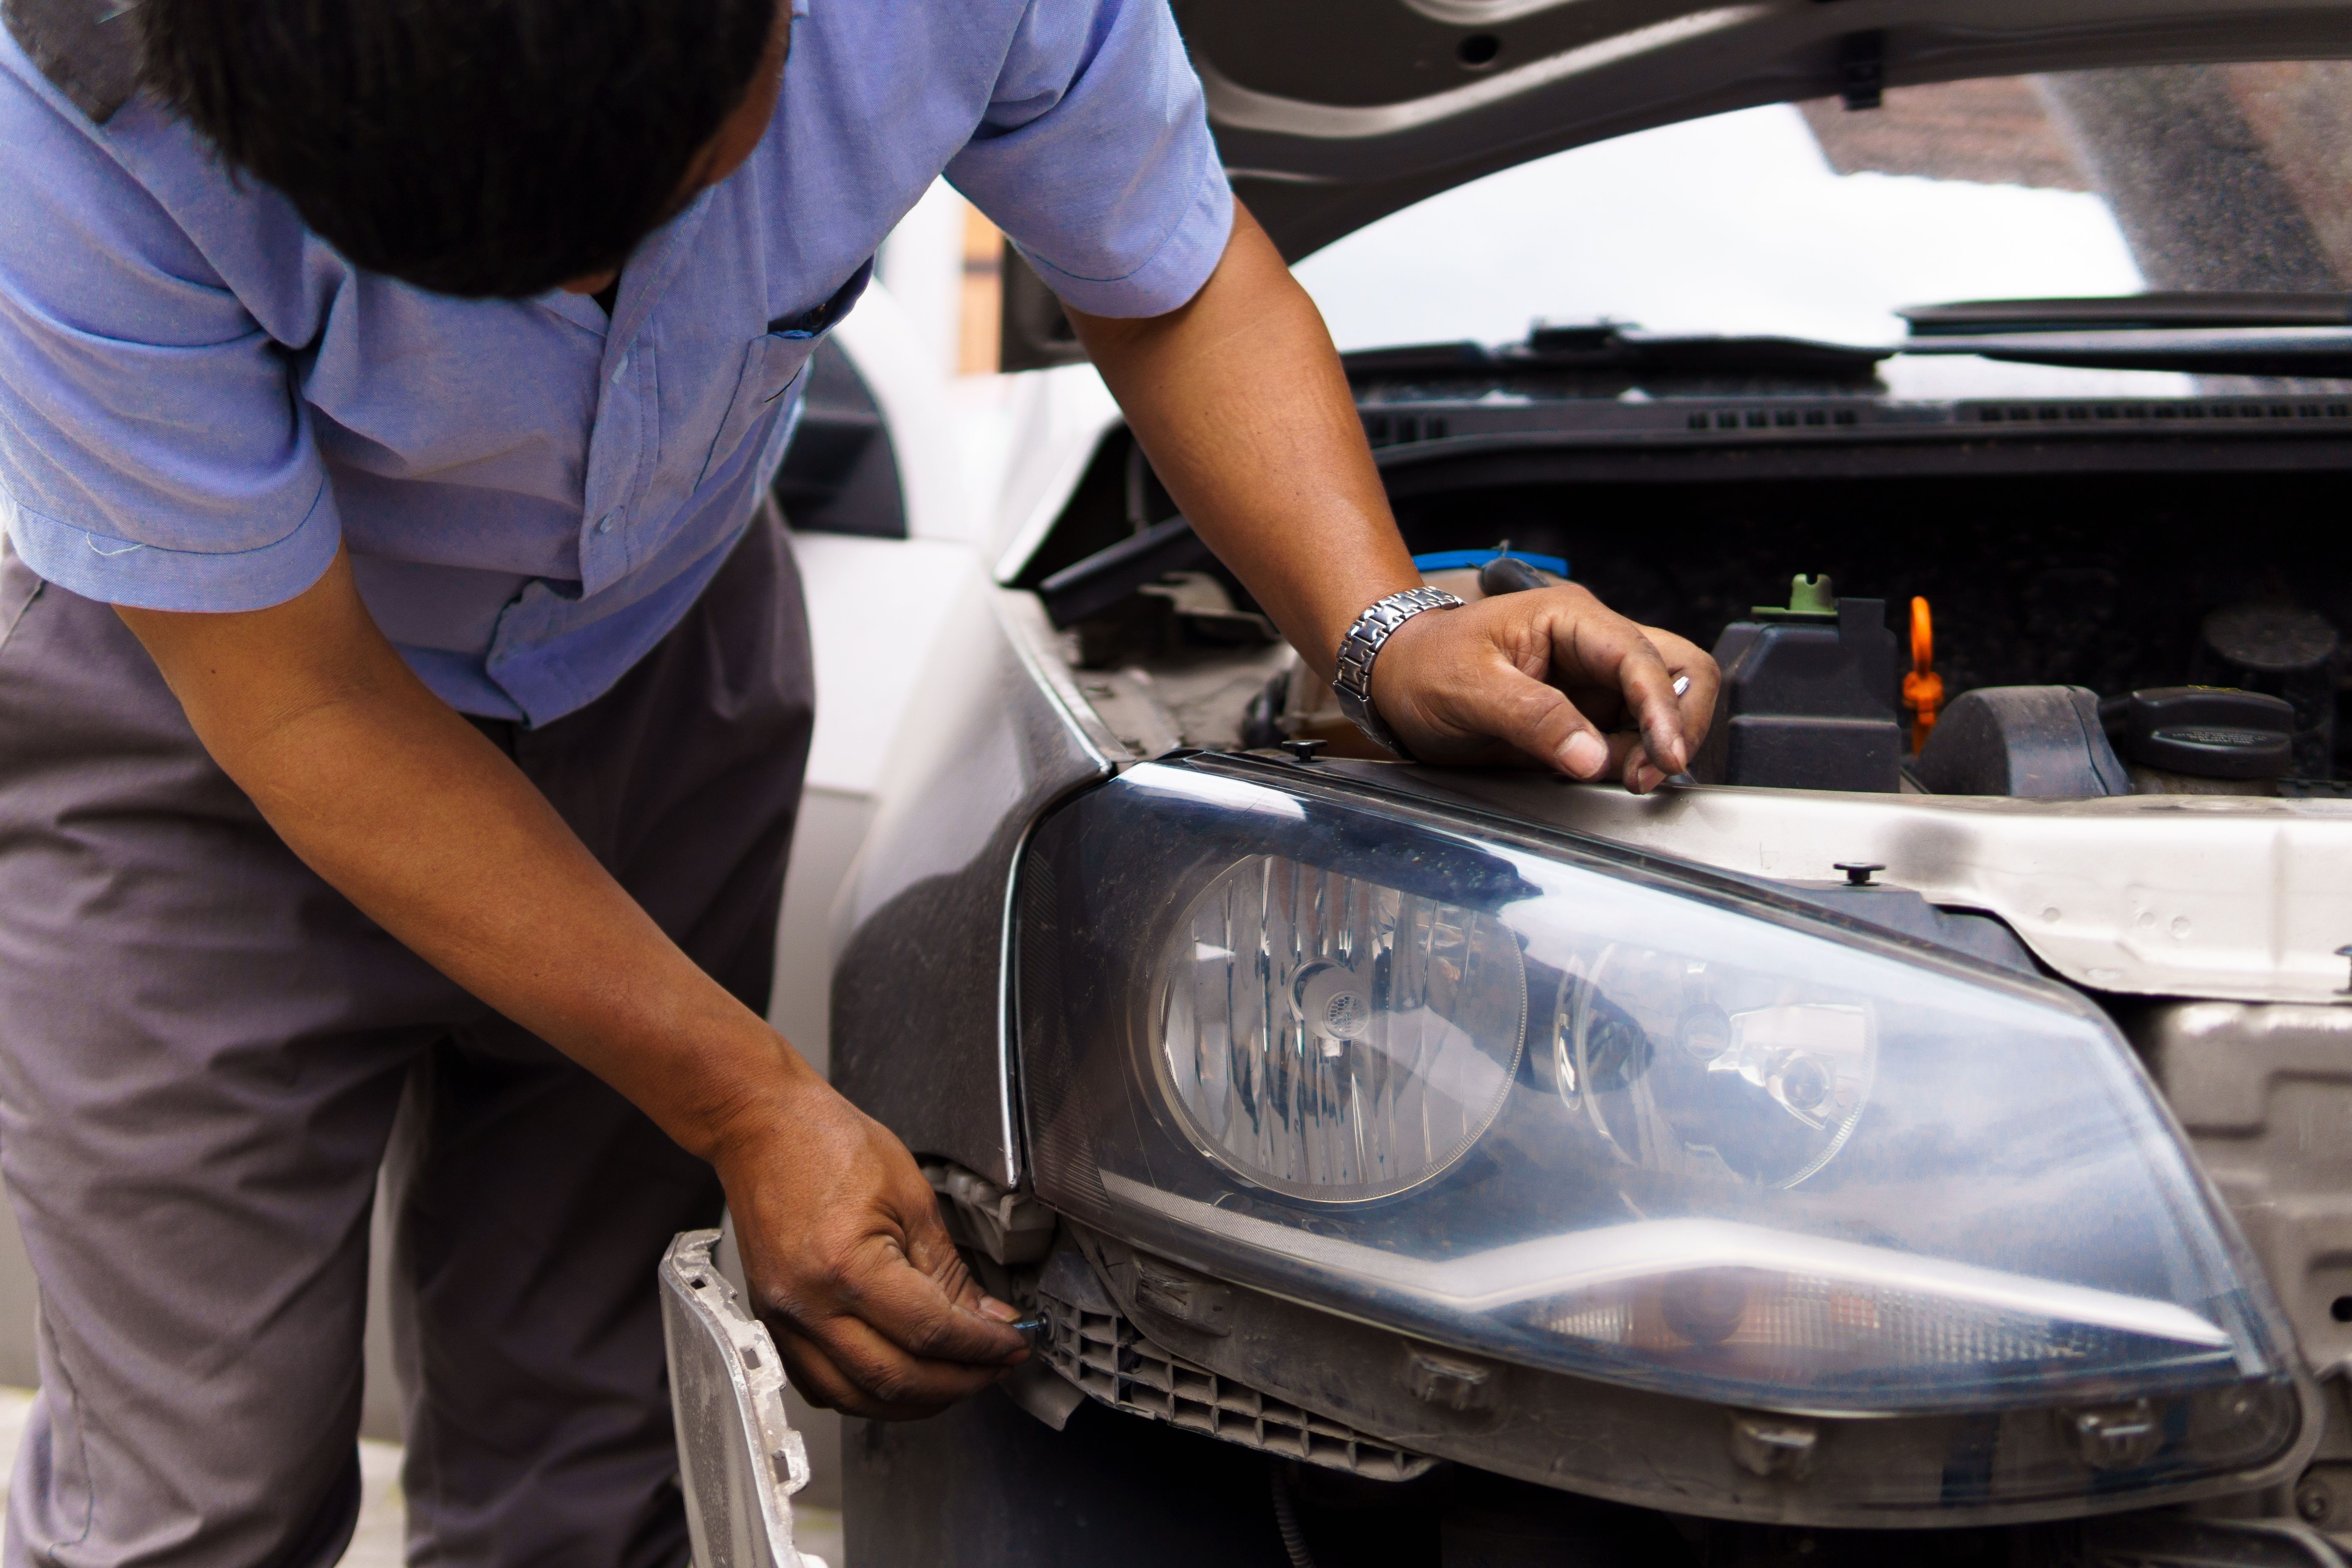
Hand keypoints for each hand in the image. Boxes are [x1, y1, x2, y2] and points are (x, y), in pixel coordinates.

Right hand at [714, 1077, 1028, 1418]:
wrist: (762, 1128)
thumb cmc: (827, 1143)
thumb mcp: (912, 1197)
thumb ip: (950, 1269)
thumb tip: (986, 1318)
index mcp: (846, 1266)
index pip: (930, 1333)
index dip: (982, 1347)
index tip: (1013, 1343)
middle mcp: (808, 1304)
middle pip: (896, 1379)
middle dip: (960, 1382)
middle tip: (996, 1366)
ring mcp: (784, 1319)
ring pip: (857, 1398)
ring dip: (917, 1401)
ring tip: (958, 1378)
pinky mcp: (773, 1322)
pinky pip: (822, 1385)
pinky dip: (867, 1395)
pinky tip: (900, 1380)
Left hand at [1367, 583, 1717, 791]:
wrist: (1396, 677)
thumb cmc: (1424, 666)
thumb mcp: (1469, 689)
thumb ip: (1533, 719)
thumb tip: (1593, 757)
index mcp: (1570, 618)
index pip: (1641, 656)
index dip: (1663, 708)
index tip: (1667, 756)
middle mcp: (1594, 645)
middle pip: (1679, 670)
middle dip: (1680, 722)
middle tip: (1653, 774)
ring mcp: (1595, 681)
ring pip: (1665, 704)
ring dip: (1661, 746)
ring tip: (1631, 780)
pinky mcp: (1587, 715)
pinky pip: (1633, 736)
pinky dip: (1638, 759)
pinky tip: (1617, 777)